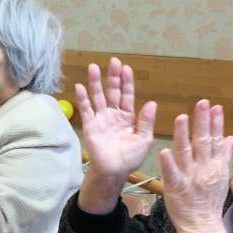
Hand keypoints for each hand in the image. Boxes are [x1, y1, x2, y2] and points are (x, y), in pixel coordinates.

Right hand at [77, 59, 156, 181]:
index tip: (126, 68)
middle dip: (112, 76)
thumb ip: (146, 121)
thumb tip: (152, 103)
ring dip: (95, 82)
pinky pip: (86, 109)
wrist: (113, 171)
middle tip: (113, 61)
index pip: (127, 95)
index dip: (127, 82)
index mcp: (128, 116)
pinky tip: (80, 86)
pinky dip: (83, 98)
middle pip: (112, 91)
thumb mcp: (144, 139)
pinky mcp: (90, 125)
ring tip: (93, 67)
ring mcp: (101, 118)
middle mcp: (114, 114)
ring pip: (98, 96)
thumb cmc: (130, 158)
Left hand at [159, 100, 232, 232]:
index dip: (215, 123)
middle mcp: (204, 169)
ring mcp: (190, 177)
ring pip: (186, 153)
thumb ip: (224, 155)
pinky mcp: (175, 187)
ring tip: (181, 118)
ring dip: (184, 135)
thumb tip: (231, 137)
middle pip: (203, 142)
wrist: (202, 225)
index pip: (216, 140)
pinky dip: (168, 163)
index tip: (215, 107)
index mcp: (215, 165)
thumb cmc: (210, 200)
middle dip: (203, 122)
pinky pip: (171, 174)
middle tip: (201, 103)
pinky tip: (164, 151)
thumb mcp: (222, 176)